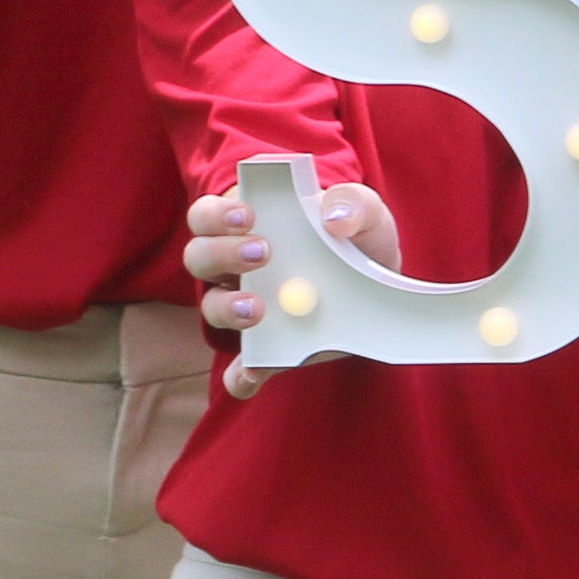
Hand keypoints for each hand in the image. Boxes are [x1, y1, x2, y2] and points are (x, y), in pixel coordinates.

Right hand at [184, 182, 402, 398]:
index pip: (207, 216)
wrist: (378, 283)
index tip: (247, 216)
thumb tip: (334, 217)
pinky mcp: (264, 351)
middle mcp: (233, 267)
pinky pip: (241, 368)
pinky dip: (241, 374)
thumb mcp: (362, 213)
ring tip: (258, 308)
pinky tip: (254, 372)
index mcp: (245, 226)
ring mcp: (244, 310)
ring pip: (213, 308)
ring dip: (228, 308)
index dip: (216, 215)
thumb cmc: (354, 236)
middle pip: (201, 257)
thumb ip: (352, 203)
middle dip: (223, 254)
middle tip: (262, 253)